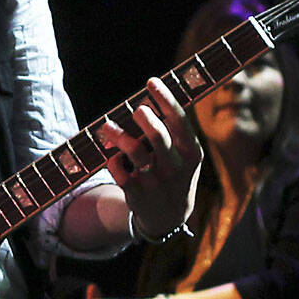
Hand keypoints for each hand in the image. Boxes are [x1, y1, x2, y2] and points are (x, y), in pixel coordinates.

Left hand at [102, 77, 201, 238]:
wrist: (169, 217)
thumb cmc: (174, 172)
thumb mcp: (184, 155)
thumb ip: (173, 130)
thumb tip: (150, 97)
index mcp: (192, 153)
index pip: (180, 121)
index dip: (165, 99)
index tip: (151, 81)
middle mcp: (176, 168)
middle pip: (158, 136)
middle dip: (145, 118)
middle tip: (136, 110)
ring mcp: (156, 183)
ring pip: (135, 152)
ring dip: (118, 135)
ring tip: (107, 126)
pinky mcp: (137, 195)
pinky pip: (119, 172)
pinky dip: (113, 160)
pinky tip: (111, 155)